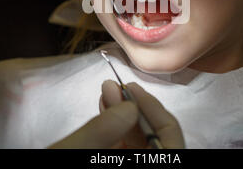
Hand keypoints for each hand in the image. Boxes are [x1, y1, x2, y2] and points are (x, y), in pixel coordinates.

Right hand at [50, 80, 184, 148]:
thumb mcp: (71, 155)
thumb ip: (102, 133)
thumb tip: (130, 105)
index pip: (171, 143)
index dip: (155, 112)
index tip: (133, 88)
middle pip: (156, 144)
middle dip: (135, 112)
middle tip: (114, 87)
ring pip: (139, 148)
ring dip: (124, 119)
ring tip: (106, 93)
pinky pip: (124, 153)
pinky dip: (115, 133)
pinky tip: (104, 113)